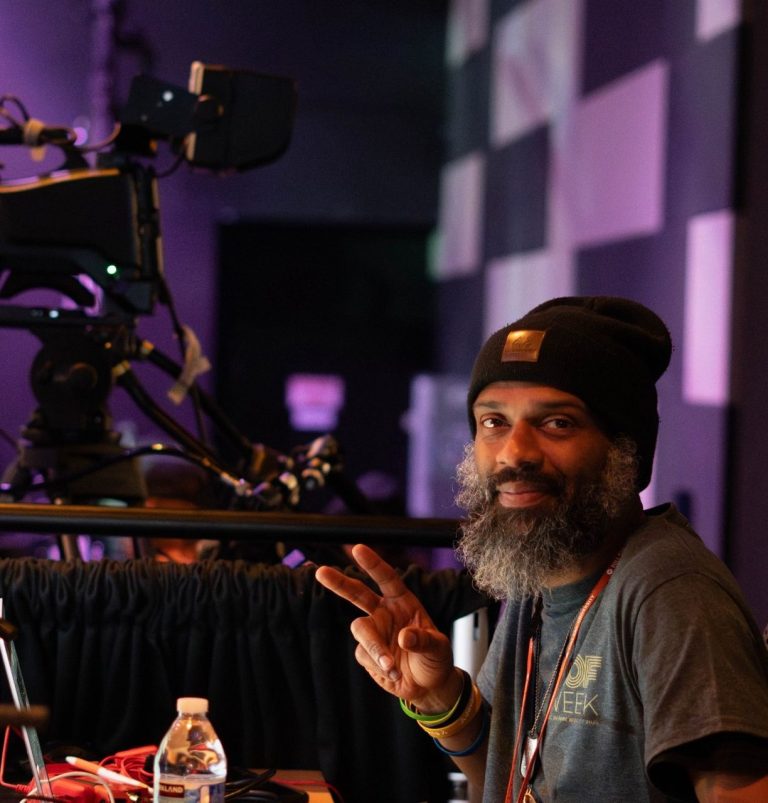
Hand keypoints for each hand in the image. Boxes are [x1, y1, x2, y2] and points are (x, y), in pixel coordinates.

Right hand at [315, 544, 458, 708]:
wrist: (427, 686)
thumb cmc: (435, 659)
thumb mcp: (438, 648)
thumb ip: (423, 640)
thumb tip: (403, 637)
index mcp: (403, 601)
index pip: (387, 579)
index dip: (373, 564)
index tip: (357, 549)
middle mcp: (384, 612)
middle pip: (357, 593)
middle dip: (339, 583)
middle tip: (321, 571)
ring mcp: (374, 632)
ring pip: (360, 630)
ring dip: (374, 647)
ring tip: (390, 666)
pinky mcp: (366, 653)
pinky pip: (364, 654)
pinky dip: (378, 665)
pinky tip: (394, 674)